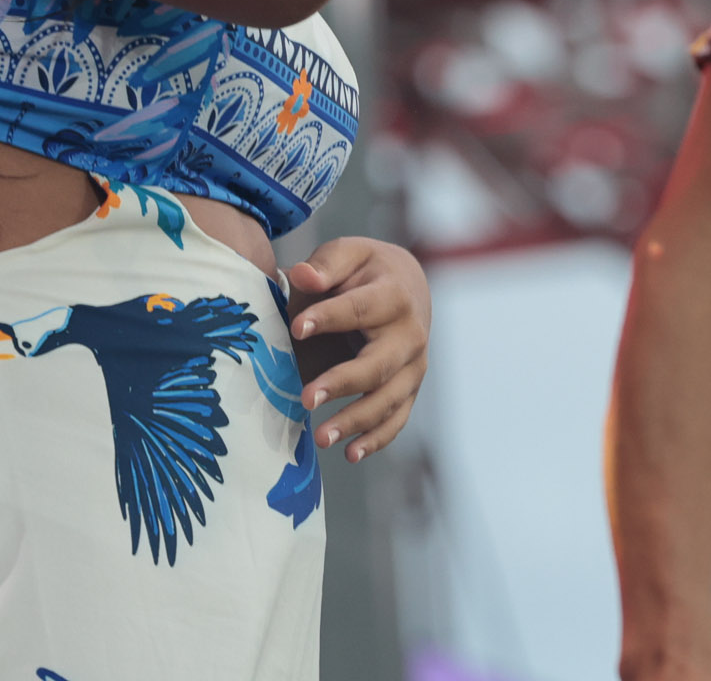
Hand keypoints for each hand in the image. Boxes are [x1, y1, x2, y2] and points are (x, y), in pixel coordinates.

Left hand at [285, 235, 429, 460]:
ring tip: (320, 437)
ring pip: (388, 399)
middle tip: (306, 398)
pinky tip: (349, 454)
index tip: (296, 327)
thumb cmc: (364, 270)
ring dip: (355, 421)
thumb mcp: (347, 255)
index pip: (360, 309)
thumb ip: (325, 265)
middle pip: (378, 365)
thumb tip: (302, 275)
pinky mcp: (409, 389)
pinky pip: (396, 419)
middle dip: (343, 383)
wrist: (407, 285)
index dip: (329, 318)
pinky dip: (376, 440)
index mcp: (394, 295)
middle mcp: (410, 335)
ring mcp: (414, 367)